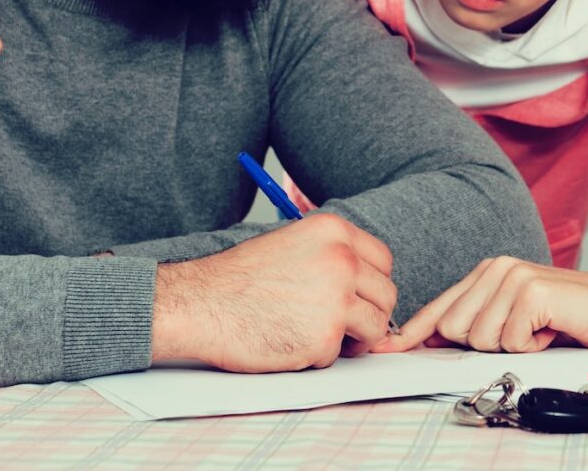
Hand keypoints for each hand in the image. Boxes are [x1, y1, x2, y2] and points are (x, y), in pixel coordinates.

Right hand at [152, 213, 396, 371]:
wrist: (200, 304)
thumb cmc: (237, 279)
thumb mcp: (291, 244)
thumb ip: (330, 255)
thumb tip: (364, 280)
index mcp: (333, 231)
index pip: (383, 259)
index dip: (372, 283)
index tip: (359, 297)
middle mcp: (342, 259)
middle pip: (387, 294)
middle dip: (369, 314)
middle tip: (345, 326)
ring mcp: (337, 298)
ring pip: (375, 327)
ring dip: (354, 339)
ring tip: (322, 338)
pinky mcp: (325, 336)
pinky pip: (340, 354)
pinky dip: (320, 356)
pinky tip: (290, 344)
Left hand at [371, 256, 587, 354]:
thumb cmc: (572, 318)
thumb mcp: (516, 319)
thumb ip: (477, 323)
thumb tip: (432, 341)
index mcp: (488, 272)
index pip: (440, 307)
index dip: (412, 332)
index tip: (386, 347)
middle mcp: (496, 268)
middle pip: (453, 330)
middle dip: (485, 345)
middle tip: (523, 334)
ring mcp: (513, 276)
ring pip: (478, 338)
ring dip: (512, 346)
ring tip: (540, 330)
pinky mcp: (531, 291)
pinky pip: (509, 341)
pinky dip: (532, 346)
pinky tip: (551, 330)